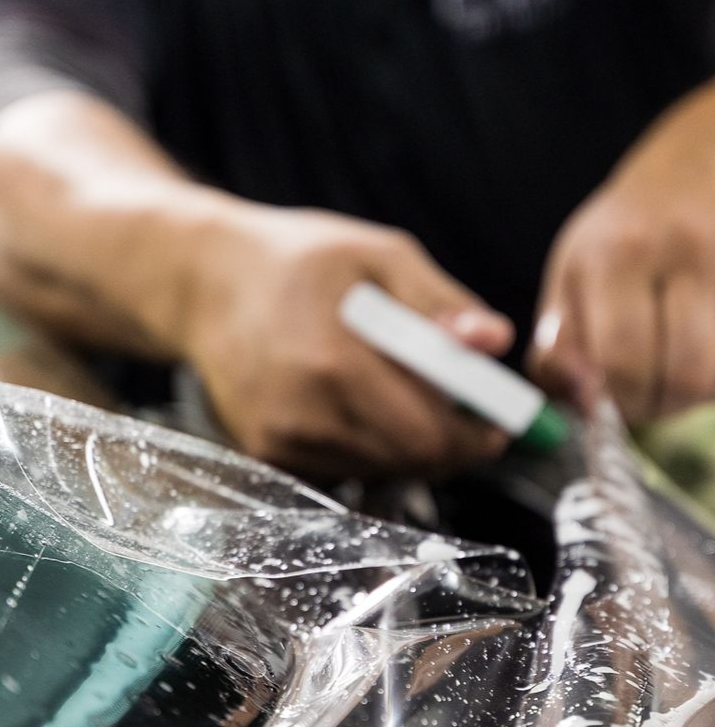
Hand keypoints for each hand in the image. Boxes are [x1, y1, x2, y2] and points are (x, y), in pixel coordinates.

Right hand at [176, 205, 512, 479]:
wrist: (203, 283)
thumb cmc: (302, 260)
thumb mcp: (380, 255)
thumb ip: (440, 303)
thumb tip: (495, 341)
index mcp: (336, 360)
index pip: (428, 433)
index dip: (476, 436)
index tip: (500, 424)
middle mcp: (303, 413)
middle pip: (409, 462)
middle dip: (450, 444)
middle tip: (462, 412)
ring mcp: (281, 440)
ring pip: (381, 471)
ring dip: (411, 447)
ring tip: (402, 395)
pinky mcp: (268, 454)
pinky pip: (346, 470)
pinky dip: (370, 448)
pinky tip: (359, 405)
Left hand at [528, 129, 714, 423]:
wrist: (699, 173)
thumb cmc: (621, 250)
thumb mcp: (571, 287)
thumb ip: (560, 357)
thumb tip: (584, 406)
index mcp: (615, 252)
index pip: (622, 359)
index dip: (622, 401)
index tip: (621, 401)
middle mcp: (686, 240)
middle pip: (690, 373)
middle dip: (671, 404)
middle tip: (660, 393)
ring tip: (696, 372)